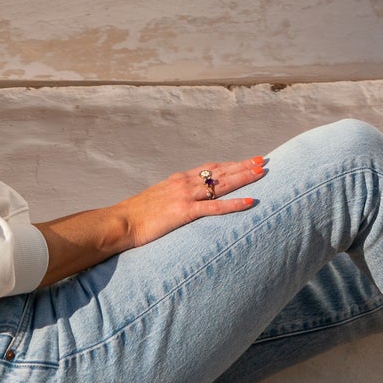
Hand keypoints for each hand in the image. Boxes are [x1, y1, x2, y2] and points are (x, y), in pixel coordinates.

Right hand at [119, 155, 266, 249]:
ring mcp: (185, 196)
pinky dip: (235, 203)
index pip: (210, 168)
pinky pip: (215, 207)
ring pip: (222, 184)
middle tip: (262, 160)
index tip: (245, 161)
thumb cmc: (136, 215)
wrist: (121, 222)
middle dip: (243, 166)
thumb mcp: (157, 199)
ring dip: (244, 177)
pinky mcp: (184, 212)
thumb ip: (172, 196)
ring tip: (262, 172)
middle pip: (220, 171)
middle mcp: (184, 183)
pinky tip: (250, 201)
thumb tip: (182, 201)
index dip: (229, 164)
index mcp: (178, 179)